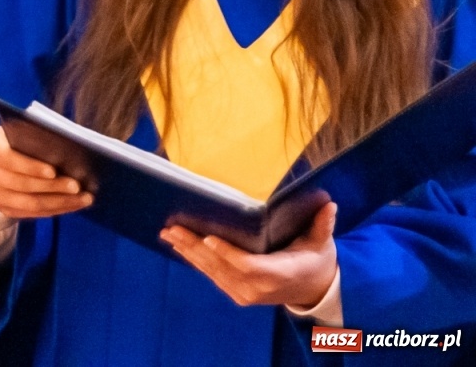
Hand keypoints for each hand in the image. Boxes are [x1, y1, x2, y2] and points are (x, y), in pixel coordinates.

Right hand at [0, 126, 91, 218]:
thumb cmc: (5, 142)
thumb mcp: (10, 133)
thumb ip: (29, 137)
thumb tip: (62, 148)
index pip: (11, 160)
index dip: (32, 167)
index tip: (54, 171)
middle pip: (23, 185)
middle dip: (53, 187)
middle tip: (77, 186)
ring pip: (31, 204)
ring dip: (60, 202)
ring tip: (84, 198)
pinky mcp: (5, 210)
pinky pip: (33, 214)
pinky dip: (56, 210)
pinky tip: (73, 205)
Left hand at [161, 202, 337, 308]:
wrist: (315, 292)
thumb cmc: (317, 261)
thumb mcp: (323, 244)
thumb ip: (323, 225)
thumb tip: (329, 204)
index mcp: (279, 274)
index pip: (248, 265)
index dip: (227, 254)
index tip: (208, 238)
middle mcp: (259, 288)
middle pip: (222, 267)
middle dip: (195, 247)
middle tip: (172, 229)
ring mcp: (246, 294)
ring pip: (213, 273)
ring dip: (189, 253)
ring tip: (169, 234)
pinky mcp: (238, 295)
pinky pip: (214, 277)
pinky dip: (196, 262)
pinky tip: (180, 247)